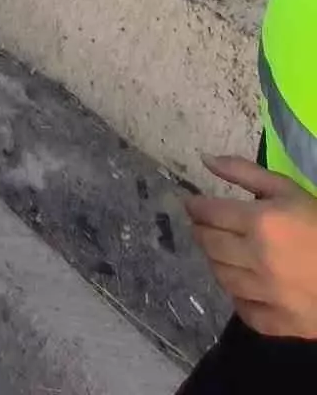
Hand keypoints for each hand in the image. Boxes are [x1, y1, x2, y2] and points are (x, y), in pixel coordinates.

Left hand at [186, 154, 316, 337]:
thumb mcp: (288, 189)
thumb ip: (244, 172)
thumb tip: (204, 159)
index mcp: (260, 222)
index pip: (208, 213)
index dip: (195, 207)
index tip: (191, 204)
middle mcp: (256, 258)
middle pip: (209, 244)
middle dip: (201, 231)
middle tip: (203, 225)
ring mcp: (266, 294)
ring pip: (220, 275)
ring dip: (215, 259)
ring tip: (222, 250)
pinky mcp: (277, 321)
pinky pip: (242, 308)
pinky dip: (237, 294)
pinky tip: (243, 282)